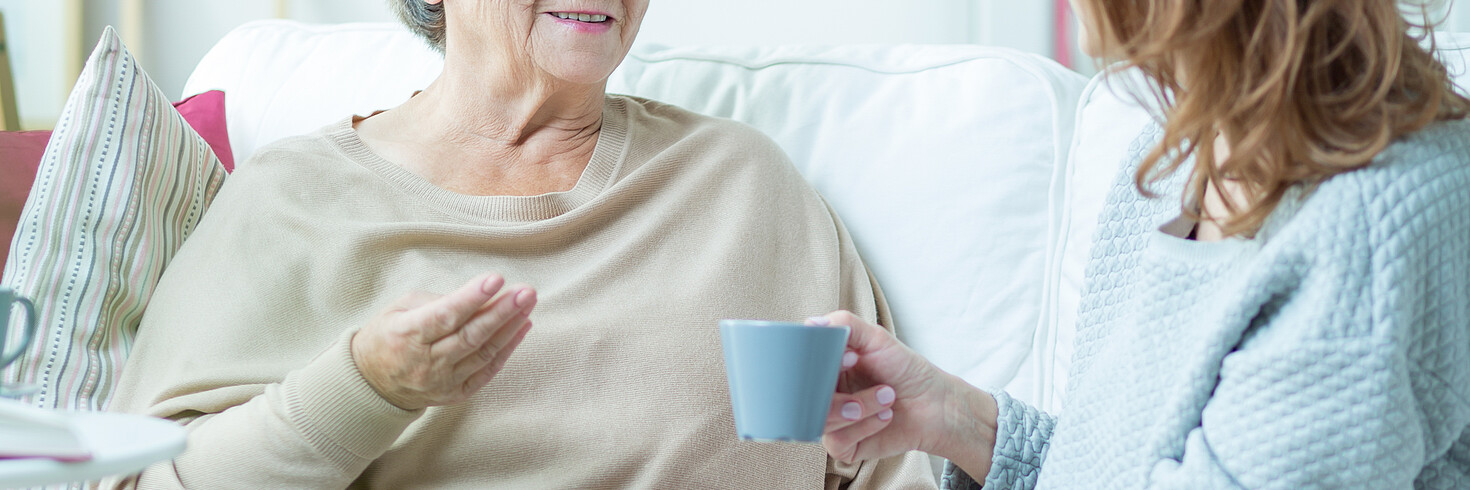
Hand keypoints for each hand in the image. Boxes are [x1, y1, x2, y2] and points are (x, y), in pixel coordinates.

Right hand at [352, 273, 535, 410]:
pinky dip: (507, 349)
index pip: (445, 316)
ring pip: (483, 353)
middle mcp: (425, 362)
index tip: (496, 279)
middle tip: (526, 292)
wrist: (372, 383)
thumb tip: (481, 296)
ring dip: (510, 327)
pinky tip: (522, 327)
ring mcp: (441, 382)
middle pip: (470, 336)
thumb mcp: (400, 308)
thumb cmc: (389, 334)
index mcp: (406, 335)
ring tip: (528, 304)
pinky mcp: (455, 394)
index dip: (472, 298)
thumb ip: (439, 301)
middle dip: (502, 312)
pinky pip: (487, 371)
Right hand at [809, 311, 997, 478]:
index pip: (799, 367)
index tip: (849, 356)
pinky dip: (864, 426)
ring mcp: (830, 421)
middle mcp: (822, 395)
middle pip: (803, 396)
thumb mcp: (876, 339)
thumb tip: (812, 323)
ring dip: (859, 406)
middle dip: (836, 388)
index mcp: (824, 369)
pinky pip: (837, 439)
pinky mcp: (842, 446)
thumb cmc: (905, 369)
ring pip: (821, 418)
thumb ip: (844, 325)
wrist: (934, 404)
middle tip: (861, 371)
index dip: (814, 364)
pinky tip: (884, 417)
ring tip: (888, 396)